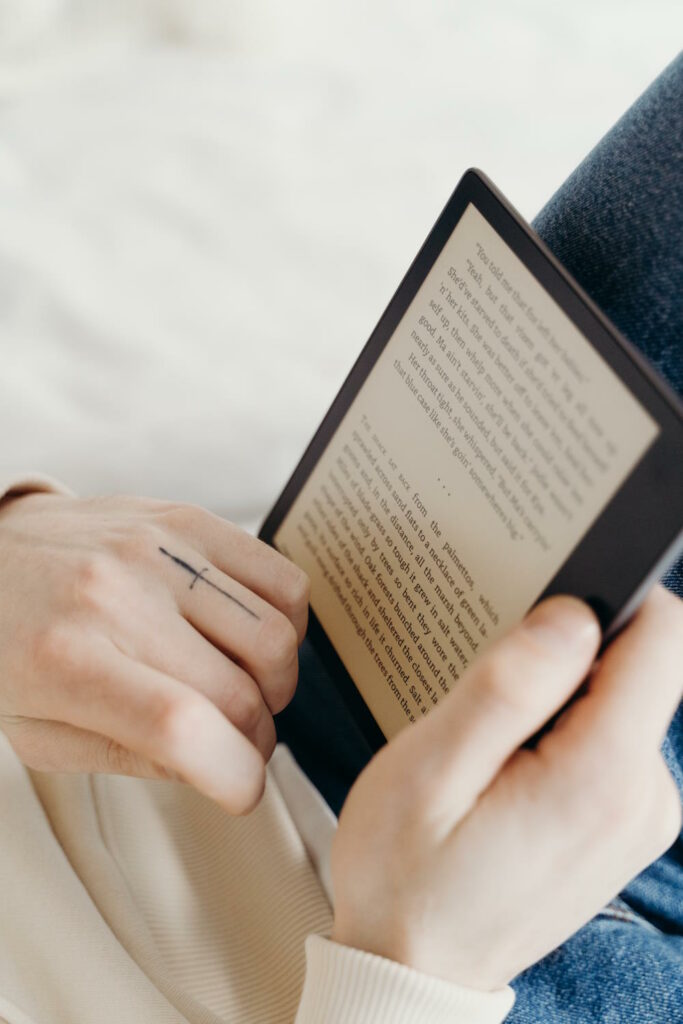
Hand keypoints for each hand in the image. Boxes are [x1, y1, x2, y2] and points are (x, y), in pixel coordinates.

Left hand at [0, 491, 308, 812]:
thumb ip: (130, 756)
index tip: (242, 790)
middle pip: (237, 691)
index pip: (178, 725)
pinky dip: (288, 625)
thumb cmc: (9, 647)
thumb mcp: (39, 732)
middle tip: (234, 746)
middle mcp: (115, 596)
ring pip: (275, 637)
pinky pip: (283, 579)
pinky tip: (251, 639)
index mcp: (64, 659)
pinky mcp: (189, 521)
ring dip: (275, 685)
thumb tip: (219, 766)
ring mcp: (158, 550)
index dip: (234, 774)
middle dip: (254, 741)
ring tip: (244, 689)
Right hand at [331, 589, 682, 989]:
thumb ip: (508, 688)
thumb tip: (572, 617)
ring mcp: (638, 815)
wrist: (414, 970)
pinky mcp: (621, 821)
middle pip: (640, 664)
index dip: (610, 598)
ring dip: (559, 692)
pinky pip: (609, 738)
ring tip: (486, 735)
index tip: (543, 605)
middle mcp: (643, 797)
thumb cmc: (407, 877)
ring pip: (621, 698)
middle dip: (569, 650)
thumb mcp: (430, 772)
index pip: (663, 638)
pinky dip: (562, 727)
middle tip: (488, 684)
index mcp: (603, 776)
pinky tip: (503, 761)